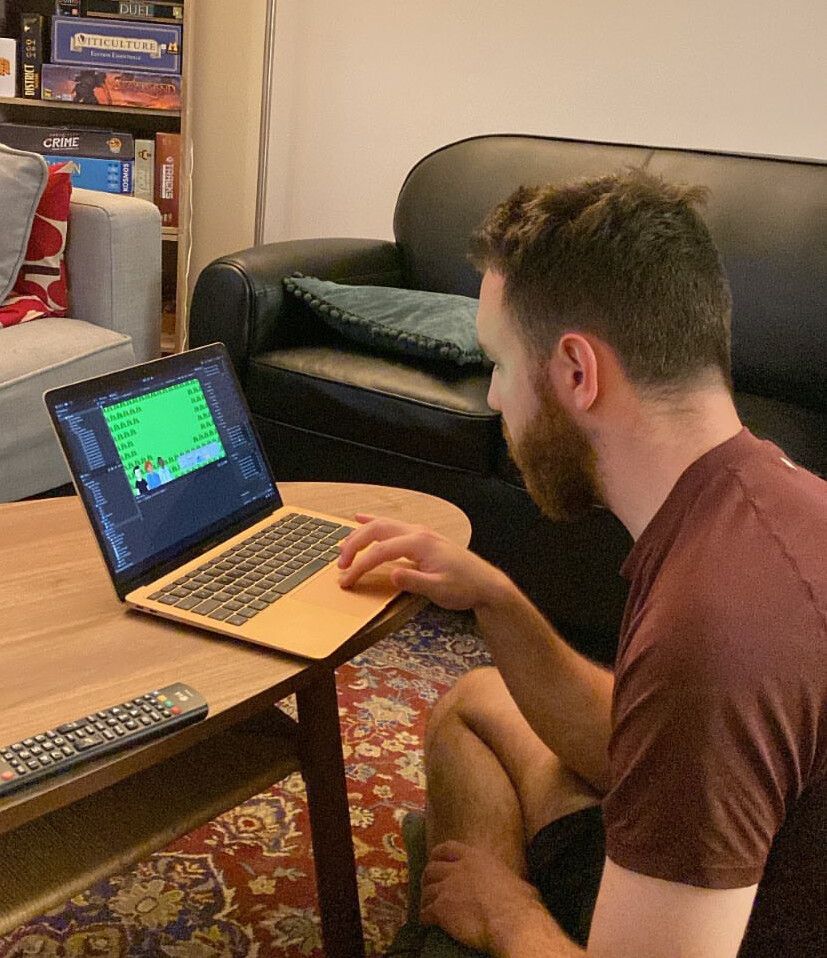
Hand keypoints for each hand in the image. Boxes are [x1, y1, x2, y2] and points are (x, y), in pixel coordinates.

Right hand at [337, 514, 505, 610]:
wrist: (485, 584)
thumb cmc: (464, 587)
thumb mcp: (439, 590)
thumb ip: (414, 582)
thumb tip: (391, 575)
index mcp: (420, 543)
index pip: (380, 552)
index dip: (360, 566)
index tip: (346, 580)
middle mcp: (418, 533)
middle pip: (376, 530)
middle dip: (354, 545)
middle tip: (340, 565)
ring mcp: (420, 532)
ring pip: (382, 525)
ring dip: (360, 534)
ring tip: (342, 546)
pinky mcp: (421, 538)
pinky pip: (392, 526)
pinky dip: (373, 523)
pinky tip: (360, 518)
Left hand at [420, 841, 554, 955]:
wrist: (512, 921)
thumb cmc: (520, 902)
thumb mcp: (514, 880)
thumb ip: (506, 880)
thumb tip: (521, 888)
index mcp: (475, 857)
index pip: (448, 848)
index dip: (438, 855)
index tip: (434, 860)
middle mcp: (457, 869)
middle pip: (432, 869)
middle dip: (428, 878)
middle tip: (429, 887)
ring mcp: (447, 888)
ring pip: (427, 892)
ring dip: (426, 900)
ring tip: (428, 907)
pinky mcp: (441, 909)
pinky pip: (426, 913)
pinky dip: (425, 918)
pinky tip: (428, 923)